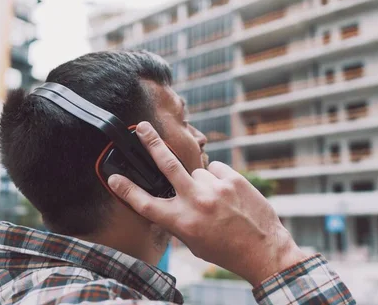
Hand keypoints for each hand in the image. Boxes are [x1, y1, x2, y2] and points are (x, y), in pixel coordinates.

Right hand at [107, 121, 307, 285]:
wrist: (263, 250)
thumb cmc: (226, 250)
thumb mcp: (193, 243)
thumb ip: (178, 221)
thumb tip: (167, 203)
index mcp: (181, 222)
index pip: (146, 204)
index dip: (126, 190)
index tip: (113, 178)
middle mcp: (196, 202)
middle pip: (167, 165)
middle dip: (152, 143)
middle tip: (142, 127)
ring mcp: (215, 188)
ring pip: (197, 173)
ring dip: (201, 183)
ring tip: (216, 201)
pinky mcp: (233, 179)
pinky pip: (216, 171)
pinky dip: (217, 180)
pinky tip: (227, 195)